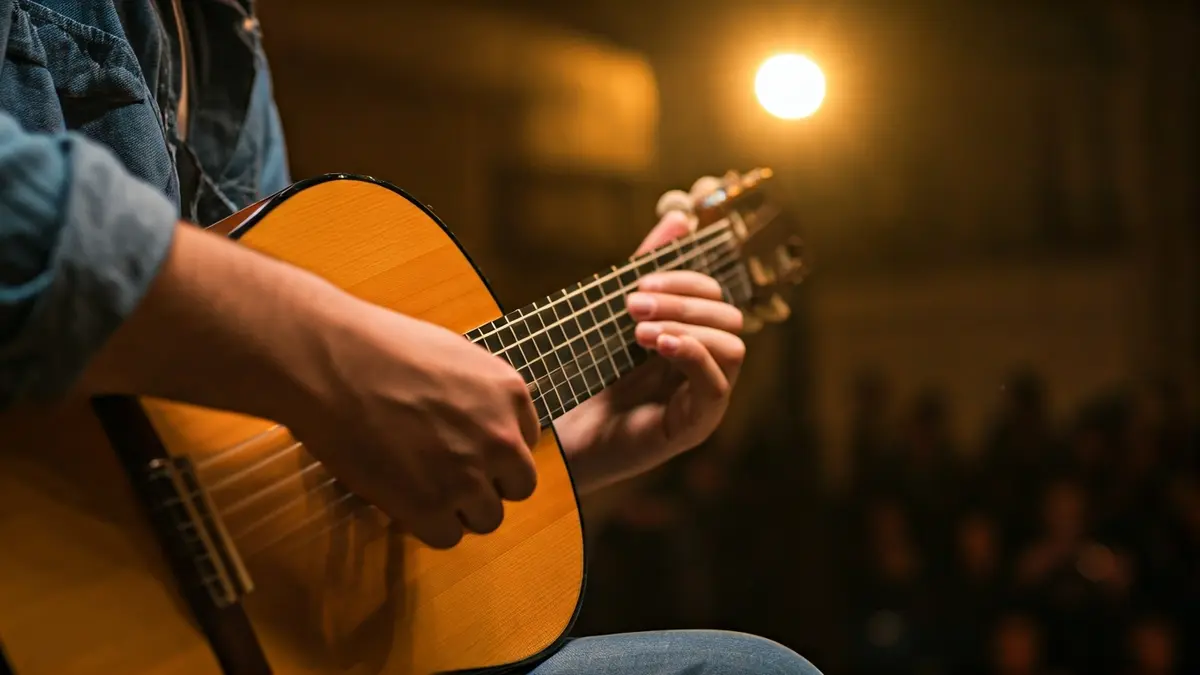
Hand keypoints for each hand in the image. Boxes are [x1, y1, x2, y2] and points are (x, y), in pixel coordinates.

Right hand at [81, 224, 539, 550]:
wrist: (329, 362)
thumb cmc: (376, 348)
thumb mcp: (451, 356)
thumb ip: (478, 394)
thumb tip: (479, 422)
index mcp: (510, 393)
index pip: (525, 443)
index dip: (492, 450)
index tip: (464, 448)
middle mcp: (501, 437)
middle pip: (517, 485)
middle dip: (487, 484)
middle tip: (447, 474)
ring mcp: (468, 475)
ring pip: (486, 518)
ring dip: (457, 509)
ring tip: (419, 485)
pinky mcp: (430, 506)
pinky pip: (447, 537)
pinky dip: (425, 525)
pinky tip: (401, 499)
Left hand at [555, 177, 745, 492]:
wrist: (554, 437)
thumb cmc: (584, 378)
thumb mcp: (613, 316)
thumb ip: (646, 271)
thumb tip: (680, 217)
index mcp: (690, 338)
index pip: (715, 295)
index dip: (685, 280)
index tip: (639, 282)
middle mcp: (705, 367)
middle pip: (729, 316)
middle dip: (683, 302)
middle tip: (632, 304)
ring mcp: (703, 399)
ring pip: (733, 347)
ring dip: (689, 327)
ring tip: (639, 330)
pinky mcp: (694, 426)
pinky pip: (716, 385)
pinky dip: (693, 355)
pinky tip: (658, 345)